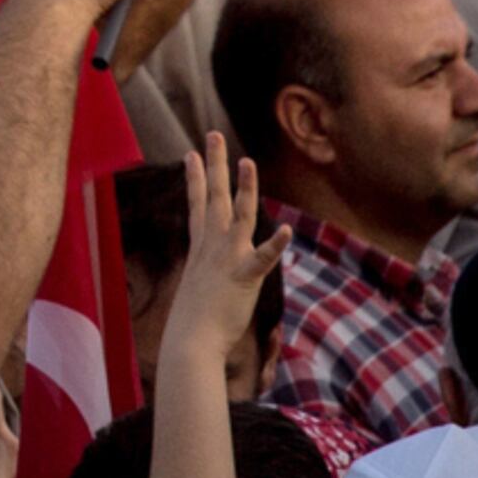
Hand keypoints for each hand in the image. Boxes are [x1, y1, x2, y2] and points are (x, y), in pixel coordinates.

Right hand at [162, 134, 288, 362]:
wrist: (190, 341)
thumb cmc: (193, 323)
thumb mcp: (198, 289)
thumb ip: (207, 276)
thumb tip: (208, 278)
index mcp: (200, 249)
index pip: (197, 205)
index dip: (195, 178)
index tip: (191, 153)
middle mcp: (211, 246)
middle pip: (214, 197)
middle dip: (214, 165)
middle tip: (213, 136)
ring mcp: (227, 259)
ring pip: (239, 216)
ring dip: (244, 188)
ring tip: (247, 161)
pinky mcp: (243, 277)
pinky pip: (261, 258)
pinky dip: (274, 245)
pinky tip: (287, 231)